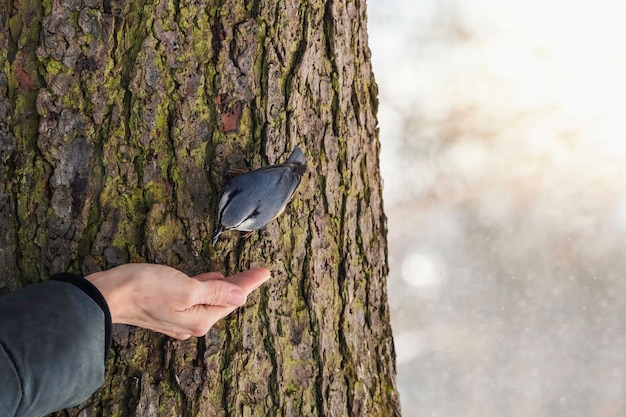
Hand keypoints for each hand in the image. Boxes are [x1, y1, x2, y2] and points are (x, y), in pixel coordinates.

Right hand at [85, 264, 269, 338]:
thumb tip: (240, 297)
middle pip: (223, 300)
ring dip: (225, 285)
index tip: (266, 271)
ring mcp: (179, 317)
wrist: (109, 295)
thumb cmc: (147, 288)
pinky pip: (195, 297)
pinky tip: (212, 278)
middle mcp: (192, 323)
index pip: (232, 298)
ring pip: (210, 298)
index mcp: (200, 318)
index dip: (249, 282)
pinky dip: (207, 287)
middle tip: (259, 272)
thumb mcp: (187, 288)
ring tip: (241, 275)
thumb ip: (215, 291)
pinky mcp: (167, 309)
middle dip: (241, 285)